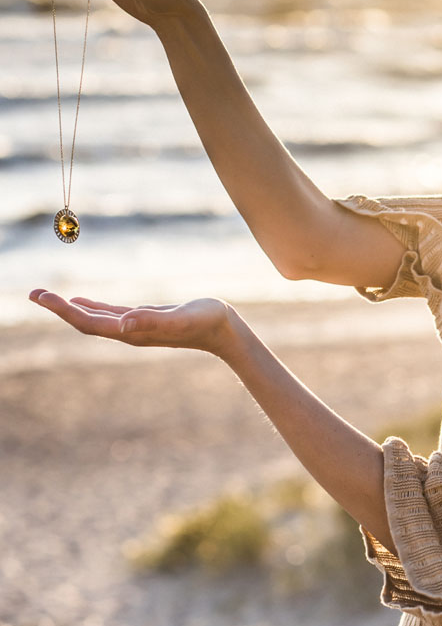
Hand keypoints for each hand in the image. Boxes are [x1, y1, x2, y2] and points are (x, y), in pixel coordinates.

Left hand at [28, 290, 237, 358]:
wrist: (226, 331)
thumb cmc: (207, 323)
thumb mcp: (181, 318)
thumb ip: (153, 321)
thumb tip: (123, 322)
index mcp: (131, 332)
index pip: (88, 323)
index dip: (63, 311)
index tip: (41, 297)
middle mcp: (128, 331)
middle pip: (84, 322)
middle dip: (58, 309)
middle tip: (32, 293)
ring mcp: (135, 327)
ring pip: (94, 318)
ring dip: (70, 309)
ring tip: (47, 297)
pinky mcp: (143, 319)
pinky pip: (109, 314)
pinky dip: (91, 307)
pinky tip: (81, 302)